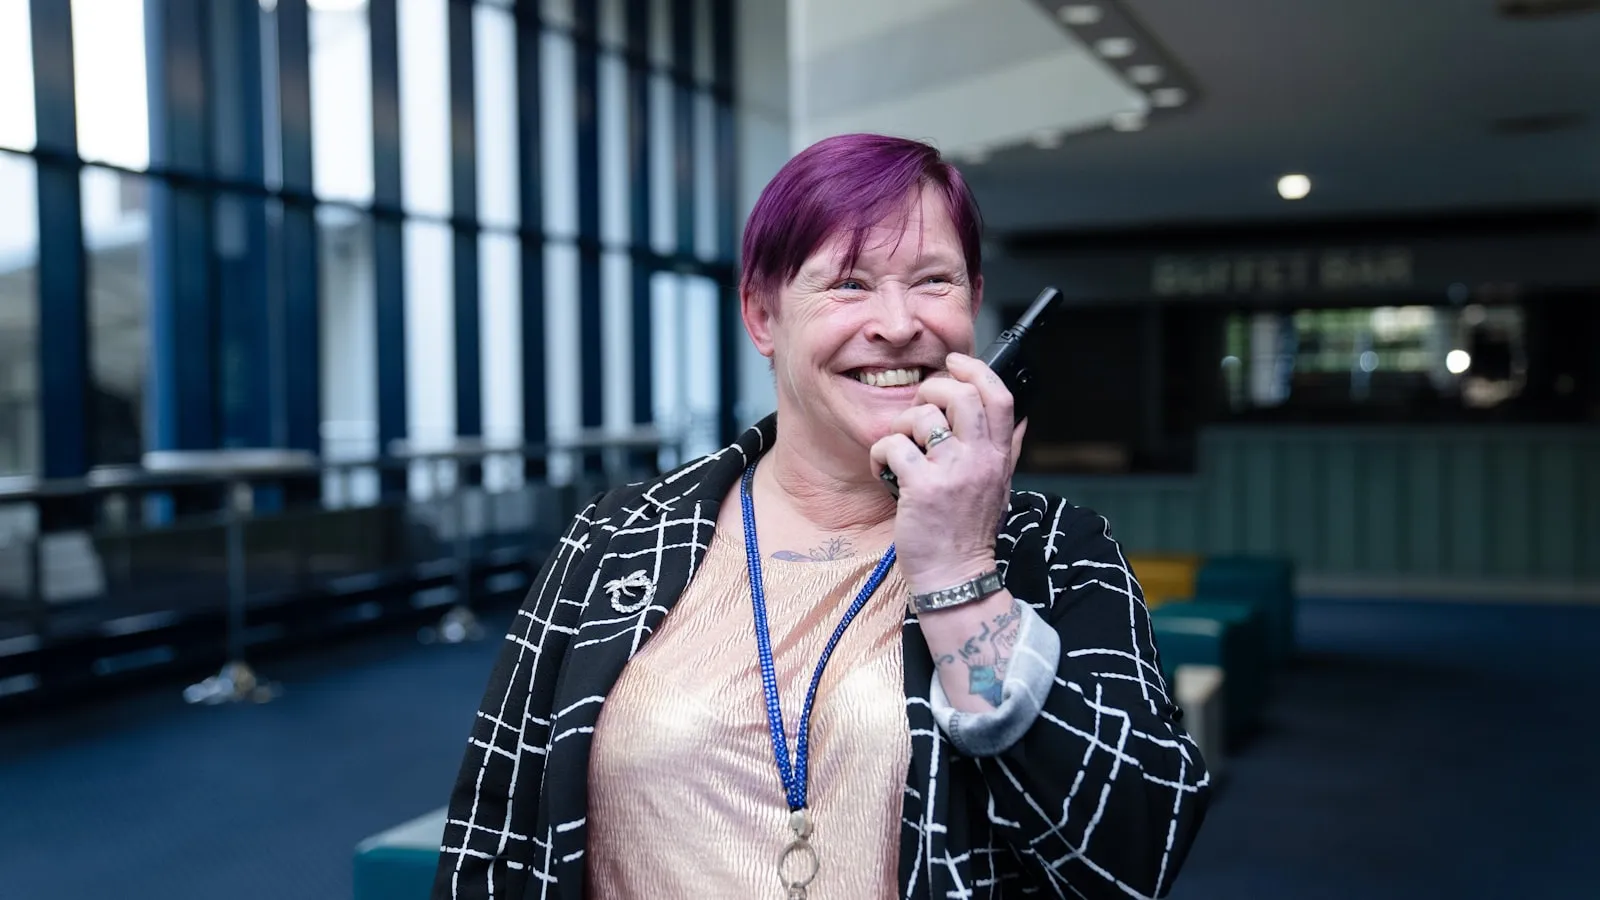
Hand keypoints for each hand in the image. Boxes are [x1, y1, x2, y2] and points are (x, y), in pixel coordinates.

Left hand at [869, 352, 1027, 594]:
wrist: (955, 576)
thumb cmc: (969, 531)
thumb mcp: (1000, 486)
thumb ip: (1008, 449)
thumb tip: (1022, 418)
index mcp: (998, 456)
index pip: (1000, 397)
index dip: (976, 370)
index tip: (955, 362)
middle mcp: (979, 460)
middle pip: (961, 395)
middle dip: (932, 390)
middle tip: (920, 407)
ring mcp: (951, 473)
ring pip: (921, 418)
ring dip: (900, 426)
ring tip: (900, 448)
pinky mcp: (921, 488)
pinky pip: (893, 446)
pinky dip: (880, 453)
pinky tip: (885, 469)